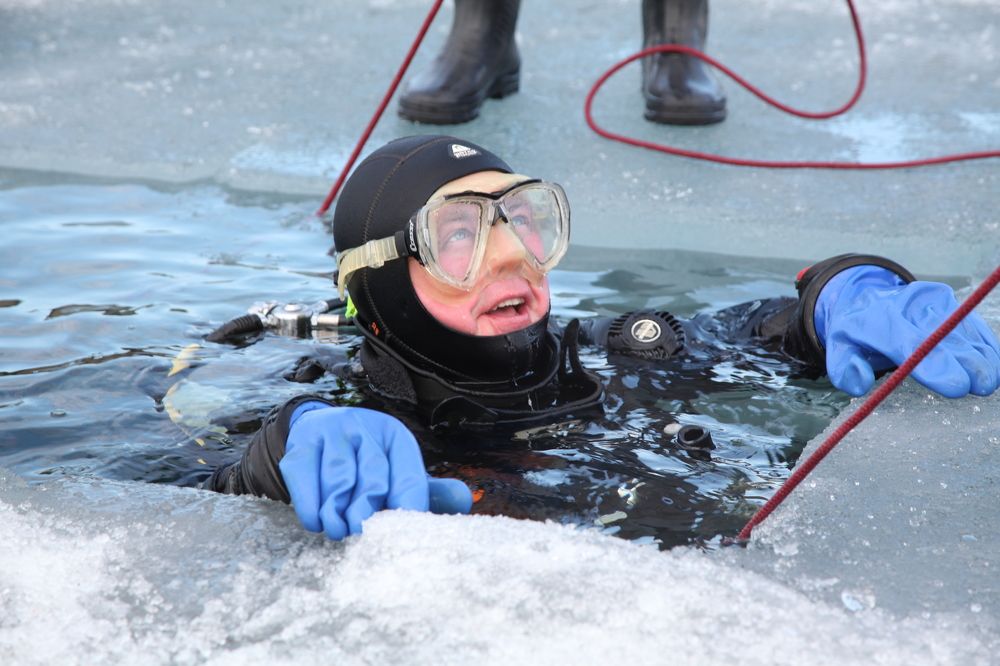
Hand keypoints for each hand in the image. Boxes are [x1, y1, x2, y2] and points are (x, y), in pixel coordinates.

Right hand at [279, 402, 471, 539]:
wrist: (320, 431)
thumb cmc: (366, 462)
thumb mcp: (396, 471)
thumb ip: (427, 490)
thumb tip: (465, 500)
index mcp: (396, 438)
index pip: (408, 473)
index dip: (407, 505)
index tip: (402, 535)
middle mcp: (367, 428)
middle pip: (374, 474)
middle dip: (368, 508)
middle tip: (362, 534)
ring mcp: (333, 431)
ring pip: (339, 475)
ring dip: (337, 508)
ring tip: (338, 531)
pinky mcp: (303, 441)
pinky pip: (306, 473)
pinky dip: (310, 501)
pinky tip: (315, 522)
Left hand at [815, 265, 999, 396]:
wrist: (865, 299)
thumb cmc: (856, 334)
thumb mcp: (838, 351)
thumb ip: (844, 372)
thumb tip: (862, 383)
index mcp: (878, 321)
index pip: (910, 344)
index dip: (935, 366)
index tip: (956, 387)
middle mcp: (907, 306)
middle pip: (942, 336)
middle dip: (966, 362)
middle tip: (982, 386)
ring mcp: (929, 299)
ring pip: (961, 329)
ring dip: (980, 355)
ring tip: (989, 381)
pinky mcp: (947, 298)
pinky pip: (970, 322)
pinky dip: (984, 343)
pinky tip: (992, 363)